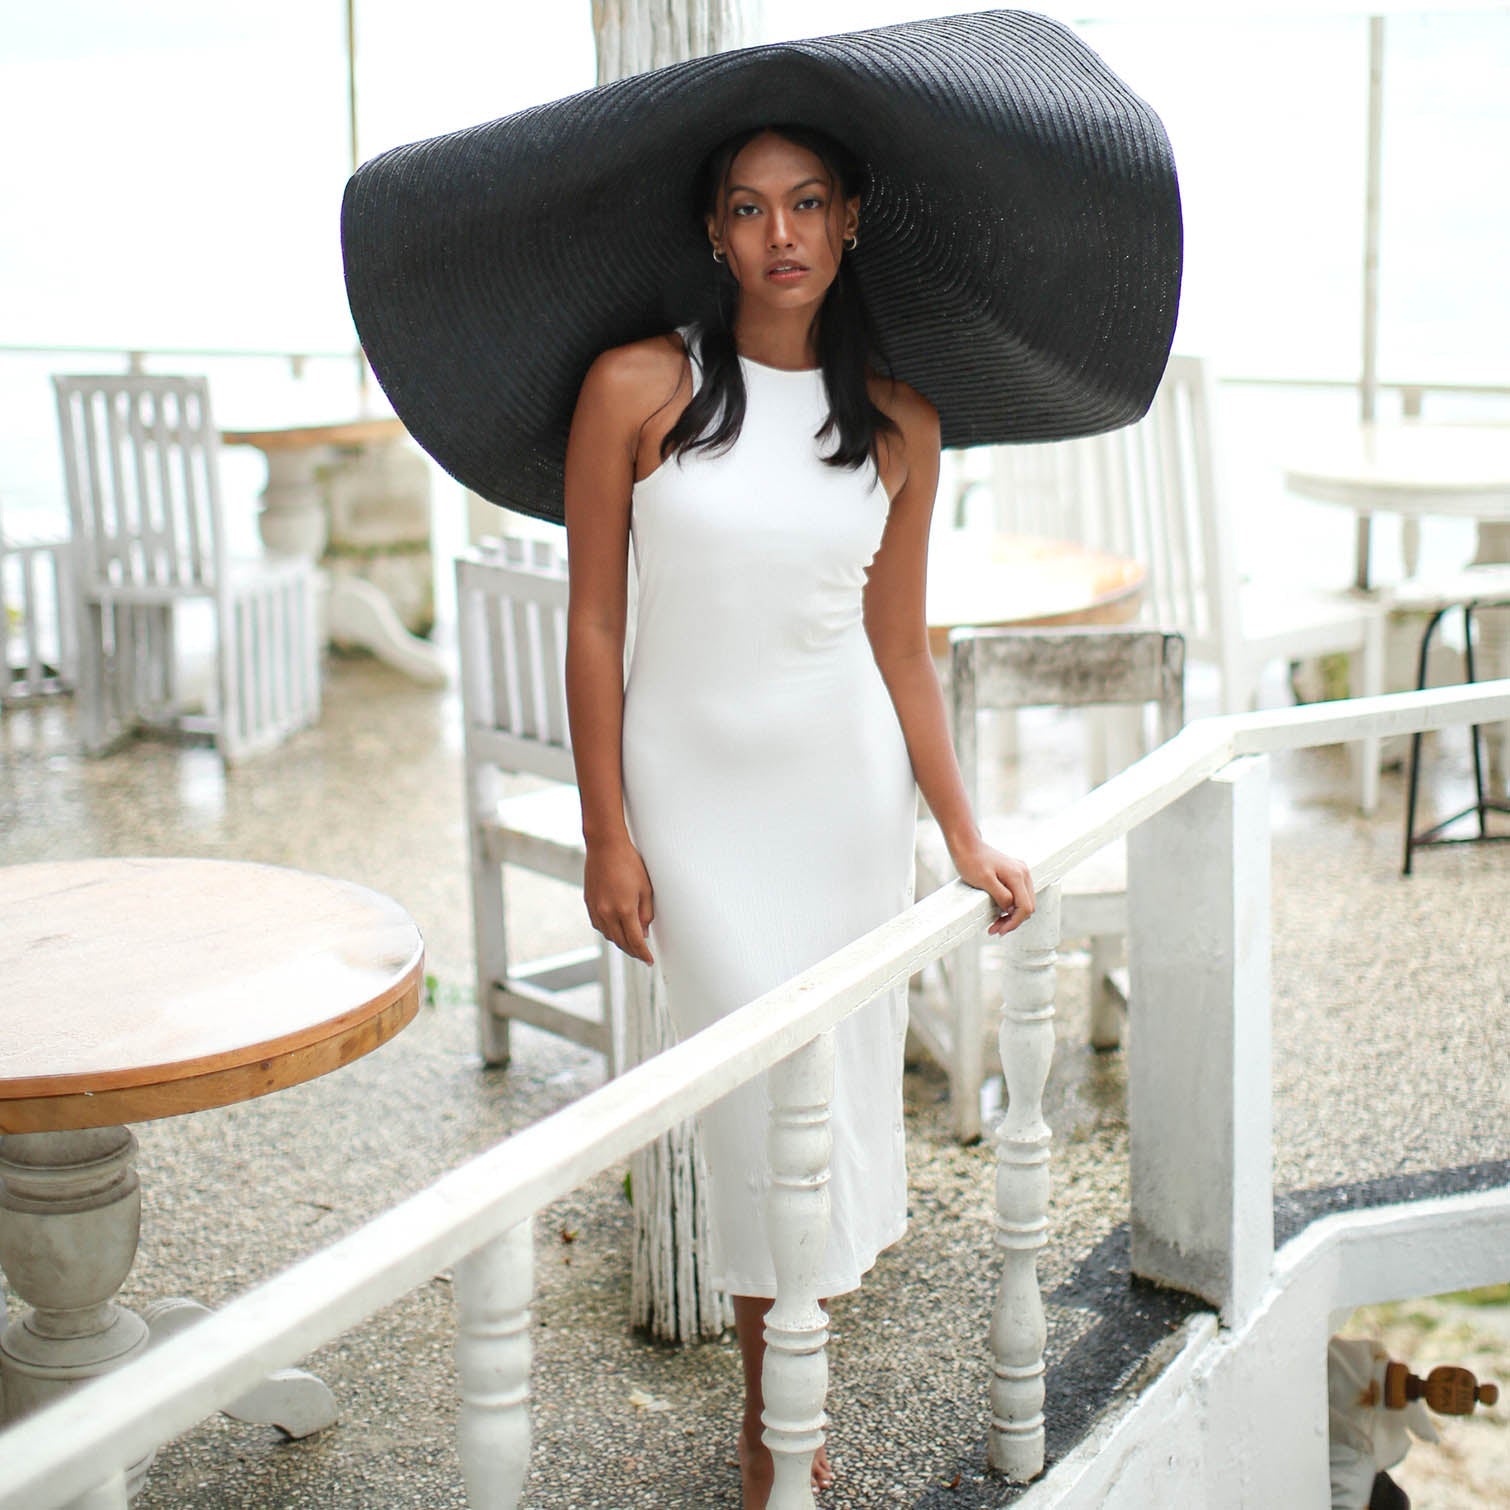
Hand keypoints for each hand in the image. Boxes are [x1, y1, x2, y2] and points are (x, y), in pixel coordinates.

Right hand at [584, 836, 655, 963]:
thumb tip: (643, 931)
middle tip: (642, 954)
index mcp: (624, 909)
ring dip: (620, 942)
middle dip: (633, 951)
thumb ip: (646, 913)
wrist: (605, 846)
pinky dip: (609, 931)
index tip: (649, 960)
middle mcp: (607, 913)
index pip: (635, 941)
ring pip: (609, 936)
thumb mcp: (646, 888)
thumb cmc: (628, 862)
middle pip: (621, 942)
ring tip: (631, 943)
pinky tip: (616, 929)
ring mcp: (596, 909)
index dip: (643, 954)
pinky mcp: (589, 903)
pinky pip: (599, 926)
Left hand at [950, 839, 1035, 936]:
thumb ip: (1001, 895)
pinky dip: (1010, 906)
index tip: (1000, 931)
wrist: (966, 845)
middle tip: (995, 929)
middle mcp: (1023, 873)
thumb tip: (1011, 909)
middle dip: (1013, 921)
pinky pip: (1018, 895)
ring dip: (1011, 915)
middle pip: (1027, 906)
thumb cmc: (971, 861)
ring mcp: (1020, 873)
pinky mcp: (1014, 874)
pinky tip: (999, 912)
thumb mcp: (984, 881)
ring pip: (1024, 902)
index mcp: (1017, 875)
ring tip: (995, 924)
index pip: (1025, 907)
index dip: (1014, 922)